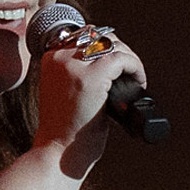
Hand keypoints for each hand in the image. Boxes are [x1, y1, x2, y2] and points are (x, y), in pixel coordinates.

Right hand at [31, 33, 145, 177]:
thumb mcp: (66, 91)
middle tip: (128, 75)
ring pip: (113, 44)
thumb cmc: (66, 130)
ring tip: (134, 80)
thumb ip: (81, 72)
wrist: (59, 153)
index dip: (106, 48)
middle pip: (100, 36)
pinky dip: (136, 68)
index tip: (117, 67)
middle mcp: (60, 58)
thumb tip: (112, 61)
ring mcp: (75, 66)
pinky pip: (123, 59)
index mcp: (51, 59)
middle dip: (119, 52)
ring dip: (130, 60)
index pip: (84, 36)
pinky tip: (138, 84)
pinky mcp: (92, 77)